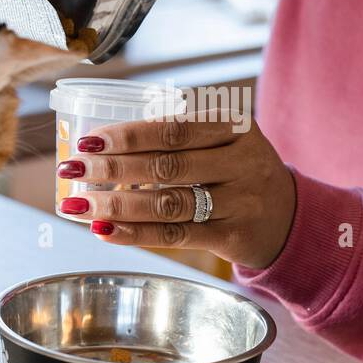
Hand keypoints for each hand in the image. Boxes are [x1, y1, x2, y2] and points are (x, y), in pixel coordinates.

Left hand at [57, 116, 296, 270]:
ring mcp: (240, 201)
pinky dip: (136, 234)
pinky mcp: (233, 236)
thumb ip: (179, 135)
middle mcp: (242, 161)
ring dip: (117, 205)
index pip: (174, 128)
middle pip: (167, 165)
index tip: (88, 140)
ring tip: (79, 205)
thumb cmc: (239, 170)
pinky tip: (105, 232)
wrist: (289, 216)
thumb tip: (103, 144)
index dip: (128, 135)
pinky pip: (176, 235)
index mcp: (235, 126)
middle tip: (72, 169)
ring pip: (168, 203)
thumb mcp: (226, 139)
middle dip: (113, 168)